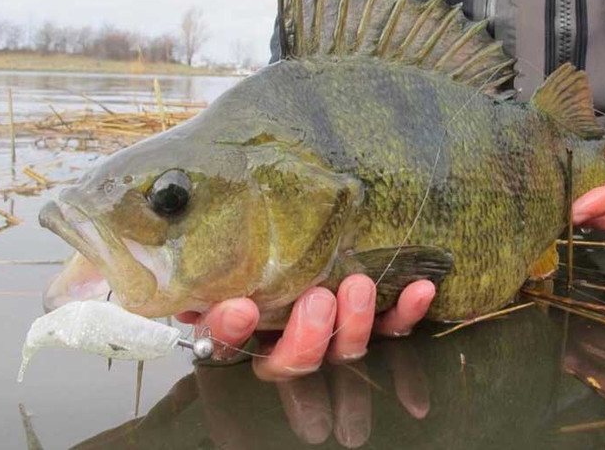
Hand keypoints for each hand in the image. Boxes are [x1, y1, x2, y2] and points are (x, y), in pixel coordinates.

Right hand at [176, 275, 435, 381]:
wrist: (323, 240)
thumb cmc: (268, 250)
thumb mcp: (238, 258)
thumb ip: (213, 273)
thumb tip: (185, 282)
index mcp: (251, 331)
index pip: (228, 345)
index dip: (231, 333)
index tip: (238, 309)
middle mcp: (293, 343)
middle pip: (294, 364)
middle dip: (307, 340)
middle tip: (317, 300)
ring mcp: (336, 338)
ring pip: (346, 352)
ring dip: (355, 324)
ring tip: (358, 287)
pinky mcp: (375, 325)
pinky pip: (394, 328)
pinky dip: (407, 311)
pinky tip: (420, 288)